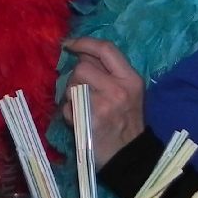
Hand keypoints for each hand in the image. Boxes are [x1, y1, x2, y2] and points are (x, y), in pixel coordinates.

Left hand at [62, 37, 145, 163]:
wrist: (129, 155)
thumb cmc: (127, 120)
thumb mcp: (129, 92)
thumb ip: (109, 72)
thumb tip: (81, 54)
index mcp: (131, 79)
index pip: (106, 49)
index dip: (84, 42)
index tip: (69, 44)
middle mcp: (118, 89)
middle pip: (83, 67)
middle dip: (76, 76)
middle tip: (82, 89)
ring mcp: (102, 106)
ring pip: (71, 86)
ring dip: (71, 94)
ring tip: (83, 106)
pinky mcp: (88, 121)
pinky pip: (66, 107)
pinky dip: (68, 112)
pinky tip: (80, 119)